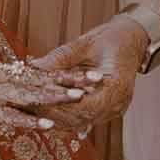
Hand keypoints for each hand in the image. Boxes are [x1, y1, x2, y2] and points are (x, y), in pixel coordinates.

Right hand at [0, 66, 101, 130]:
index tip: (90, 73)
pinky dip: (27, 119)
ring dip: (53, 96)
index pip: (40, 72)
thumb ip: (3, 88)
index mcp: (2, 72)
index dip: (66, 72)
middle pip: (40, 79)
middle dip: (69, 79)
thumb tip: (23, 94)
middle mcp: (0, 77)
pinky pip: (7, 114)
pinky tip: (47, 124)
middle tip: (97, 79)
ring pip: (27, 93)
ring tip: (78, 97)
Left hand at [30, 15, 148, 130]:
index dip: (60, 107)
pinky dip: (66, 118)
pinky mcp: (106, 108)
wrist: (131, 40)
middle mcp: (117, 103)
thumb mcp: (84, 44)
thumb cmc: (109, 38)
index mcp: (117, 86)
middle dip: (53, 115)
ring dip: (57, 119)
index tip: (37, 103)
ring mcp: (113, 109)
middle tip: (29, 110)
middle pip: (81, 118)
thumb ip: (60, 58)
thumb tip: (33, 66)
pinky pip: (84, 118)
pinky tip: (46, 118)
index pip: (85, 106)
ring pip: (81, 122)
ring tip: (32, 115)